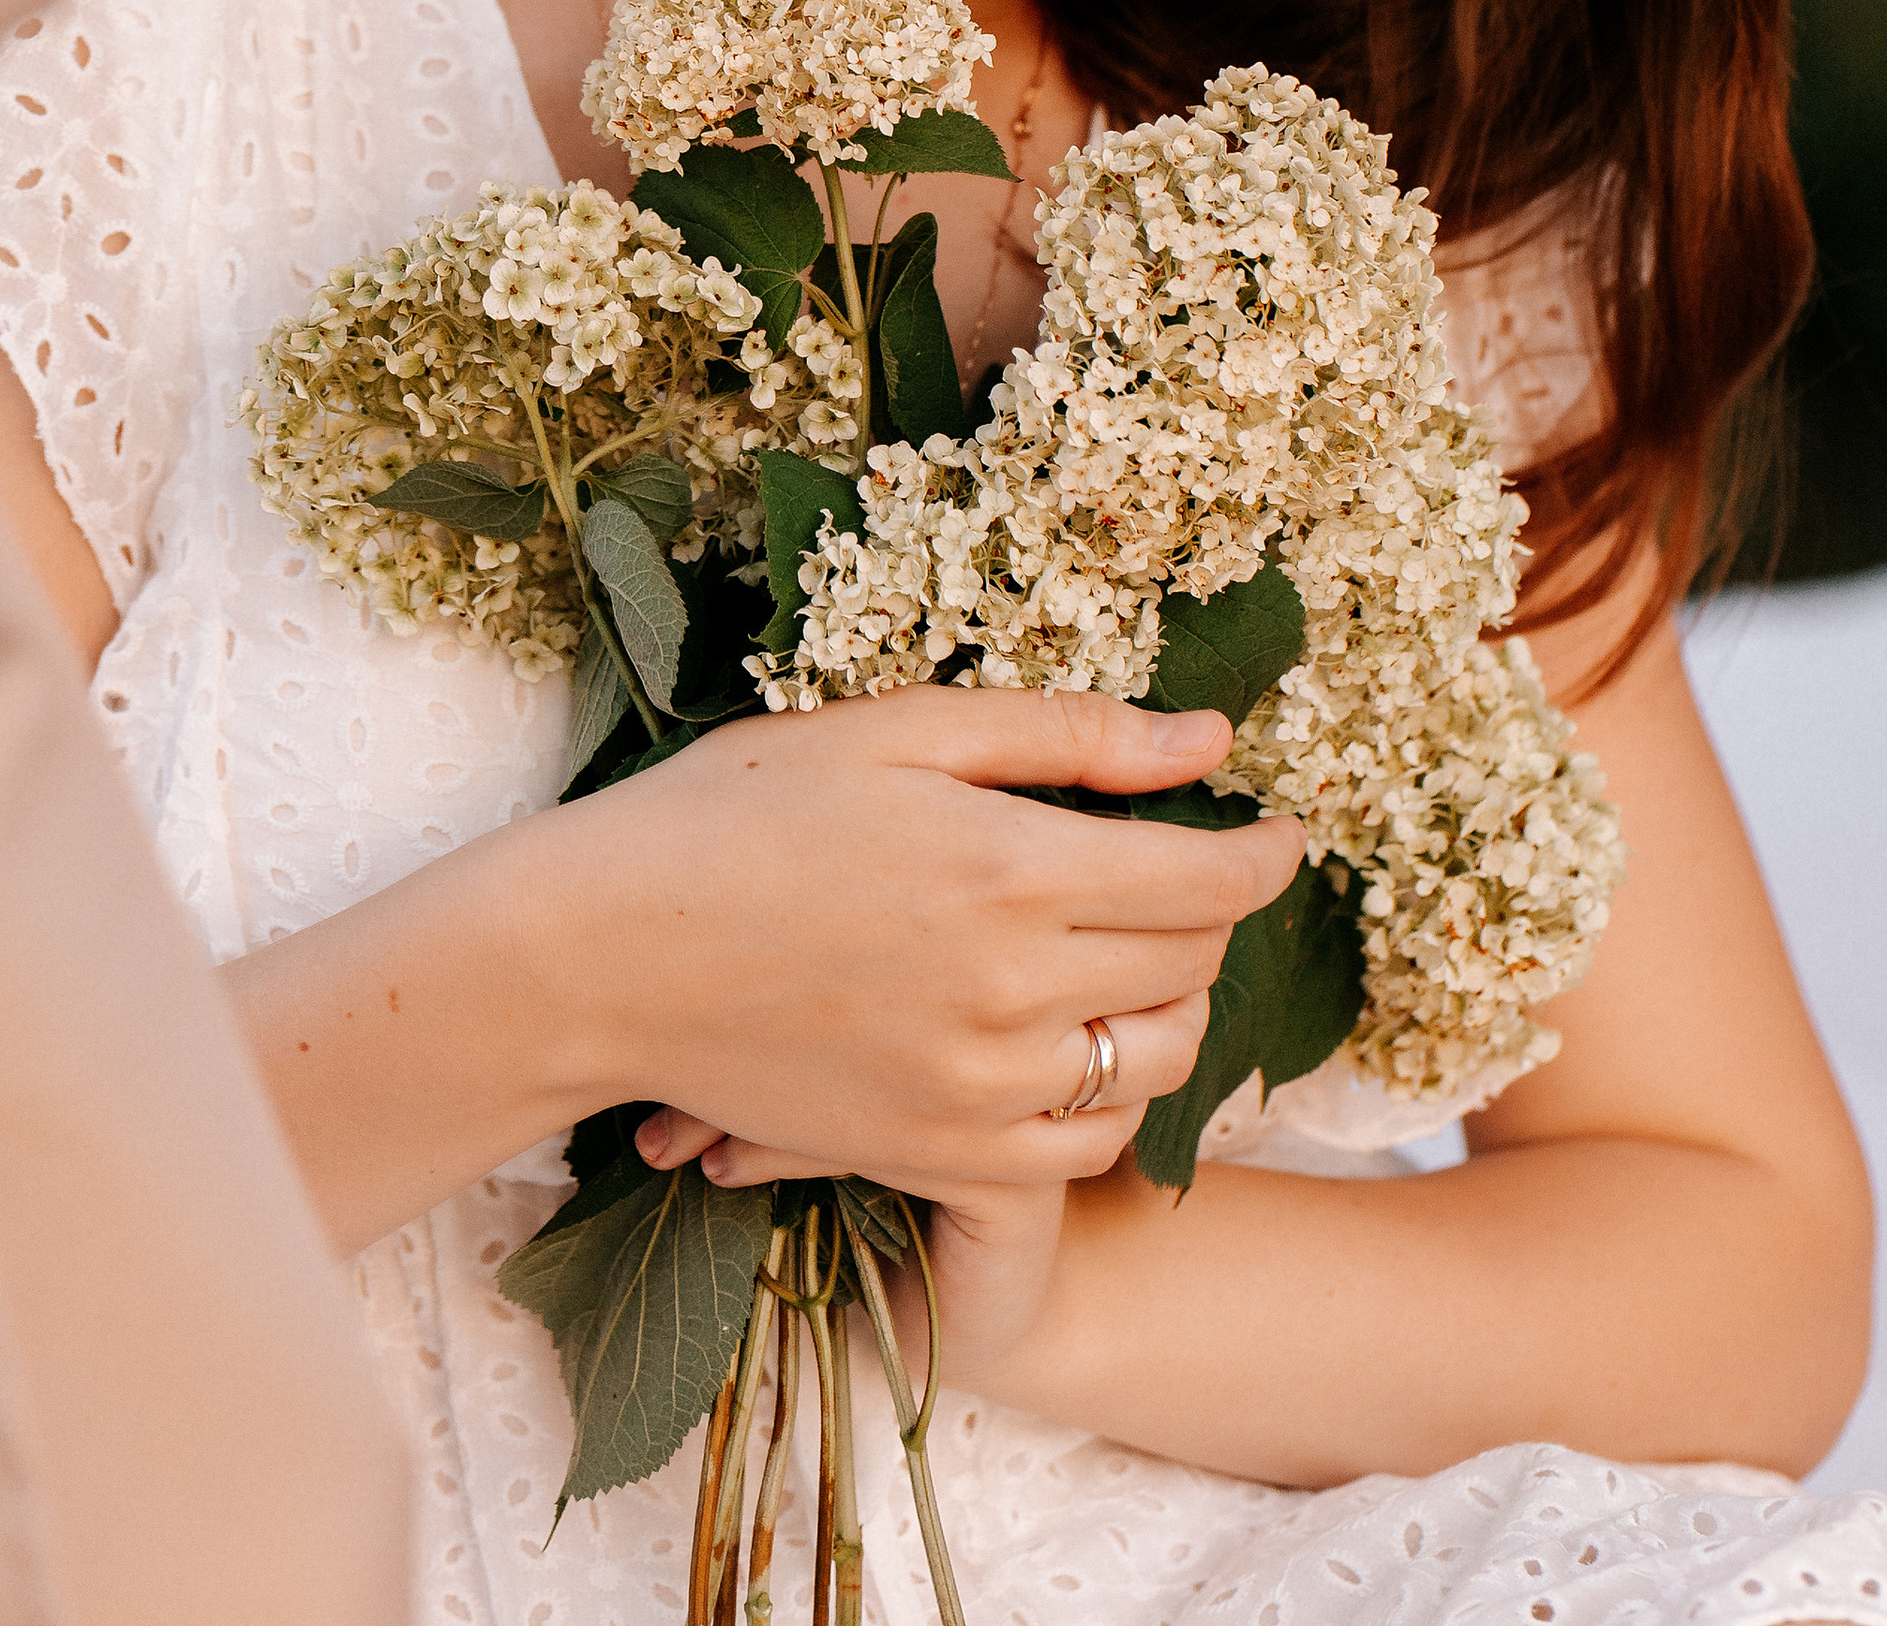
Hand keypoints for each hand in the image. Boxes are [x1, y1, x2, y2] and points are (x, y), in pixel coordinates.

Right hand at [542, 687, 1299, 1189]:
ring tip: (1133, 951)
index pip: (1209, 879)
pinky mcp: (935, 1153)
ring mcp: (975, 1087)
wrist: (608, 954)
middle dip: (1214, 913)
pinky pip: (1082, 1145)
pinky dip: (1106, 1095)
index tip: (1278, 829)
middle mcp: (1011, 991)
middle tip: (1184, 871)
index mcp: (1011, 867)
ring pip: (1153, 1063)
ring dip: (1171, 1004)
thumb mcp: (905, 733)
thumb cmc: (743, 813)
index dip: (1265, 851)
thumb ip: (1070, 735)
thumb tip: (1211, 738)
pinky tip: (1071, 1039)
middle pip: (1193, 966)